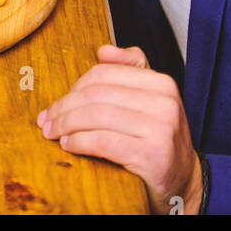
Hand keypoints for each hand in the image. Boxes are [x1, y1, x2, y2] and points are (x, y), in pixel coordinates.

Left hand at [37, 44, 202, 213]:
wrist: (183, 181)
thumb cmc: (158, 140)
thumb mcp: (150, 101)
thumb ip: (130, 71)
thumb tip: (104, 50)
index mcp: (161, 83)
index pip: (104, 74)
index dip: (74, 88)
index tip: (56, 104)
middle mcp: (165, 101)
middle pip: (97, 95)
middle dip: (64, 108)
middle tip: (47, 121)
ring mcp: (161, 128)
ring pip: (97, 116)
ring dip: (66, 125)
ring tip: (53, 133)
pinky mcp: (153, 155)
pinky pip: (103, 141)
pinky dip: (79, 142)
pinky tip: (69, 145)